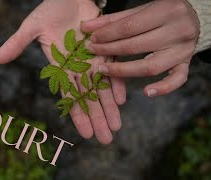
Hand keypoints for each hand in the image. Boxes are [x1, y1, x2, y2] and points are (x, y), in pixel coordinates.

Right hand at [0, 0, 125, 143]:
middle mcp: (77, 67)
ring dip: (109, 108)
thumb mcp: (31, 27)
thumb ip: (17, 43)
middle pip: (88, 97)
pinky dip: (116, 83)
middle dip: (97, 118)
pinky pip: (113, 68)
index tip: (86, 134)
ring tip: (116, 128)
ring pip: (102, 88)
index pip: (69, 95)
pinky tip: (120, 100)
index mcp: (60, 67)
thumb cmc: (50, 10)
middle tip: (106, 139)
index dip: (77, 114)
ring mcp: (93, 59)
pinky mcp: (106, 48)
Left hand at [82, 0, 199, 96]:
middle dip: (110, 50)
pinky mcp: (187, 63)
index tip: (92, 40)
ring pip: (151, 67)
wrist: (193, 17)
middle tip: (93, 52)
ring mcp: (184, 50)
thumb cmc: (161, 12)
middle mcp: (178, 31)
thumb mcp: (139, 11)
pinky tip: (146, 92)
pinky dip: (163, 88)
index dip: (108, 35)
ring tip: (104, 71)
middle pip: (137, 47)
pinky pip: (177, 80)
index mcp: (167, 11)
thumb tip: (85, 27)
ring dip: (125, 71)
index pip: (130, 27)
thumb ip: (113, 20)